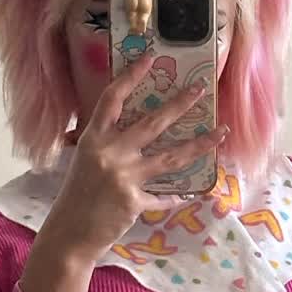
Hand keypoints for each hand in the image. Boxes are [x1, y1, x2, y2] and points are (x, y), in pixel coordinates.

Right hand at [43, 60, 227, 262]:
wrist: (70, 233)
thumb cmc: (78, 195)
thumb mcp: (85, 161)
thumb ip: (107, 143)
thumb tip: (138, 129)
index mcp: (93, 138)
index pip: (112, 99)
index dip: (130, 76)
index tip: (150, 58)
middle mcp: (109, 153)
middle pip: (152, 122)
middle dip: (180, 103)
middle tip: (201, 88)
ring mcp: (123, 177)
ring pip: (171, 156)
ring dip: (200, 144)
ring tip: (221, 133)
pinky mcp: (134, 201)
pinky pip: (165, 196)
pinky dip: (178, 196)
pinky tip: (193, 193)